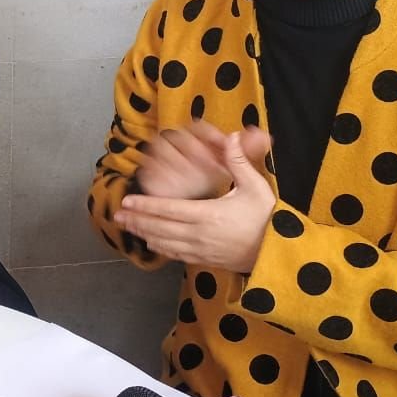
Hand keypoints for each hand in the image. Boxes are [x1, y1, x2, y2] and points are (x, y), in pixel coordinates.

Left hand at [115, 131, 275, 273]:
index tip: (127, 201)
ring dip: (144, 234)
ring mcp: (201, 250)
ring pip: (164, 243)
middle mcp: (199, 234)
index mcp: (208, 215)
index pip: (168, 210)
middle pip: (160, 227)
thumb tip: (230, 136)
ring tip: (128, 227)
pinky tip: (152, 243)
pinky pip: (176, 255)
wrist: (278, 253)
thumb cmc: (268, 218)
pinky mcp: (206, 260)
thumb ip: (239, 162)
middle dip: (137, 220)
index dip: (145, 205)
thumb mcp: (255, 187)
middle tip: (117, 215)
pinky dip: (161, 248)